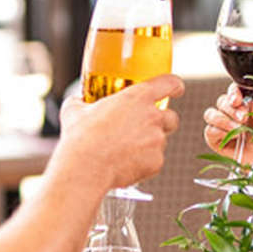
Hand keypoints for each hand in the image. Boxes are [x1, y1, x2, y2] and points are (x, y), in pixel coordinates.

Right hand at [56, 73, 182, 192]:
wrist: (85, 168)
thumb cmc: (80, 137)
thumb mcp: (75, 110)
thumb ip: (82, 101)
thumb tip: (78, 102)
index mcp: (138, 97)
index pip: (170, 83)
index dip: (175, 85)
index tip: (177, 88)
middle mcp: (153, 117)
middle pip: (172, 117)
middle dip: (163, 121)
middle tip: (145, 127)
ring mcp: (157, 141)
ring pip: (160, 141)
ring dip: (149, 144)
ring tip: (125, 151)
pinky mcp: (157, 162)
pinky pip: (154, 161)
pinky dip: (143, 163)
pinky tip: (124, 164)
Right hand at [202, 85, 252, 164]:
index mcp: (244, 101)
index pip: (233, 90)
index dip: (233, 93)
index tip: (238, 100)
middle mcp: (230, 110)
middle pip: (221, 101)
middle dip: (231, 109)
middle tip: (243, 118)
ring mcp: (220, 124)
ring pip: (210, 114)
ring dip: (223, 120)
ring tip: (238, 128)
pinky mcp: (214, 138)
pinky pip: (210, 130)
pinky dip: (220, 132)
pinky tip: (232, 136)